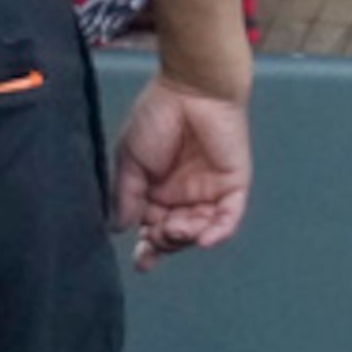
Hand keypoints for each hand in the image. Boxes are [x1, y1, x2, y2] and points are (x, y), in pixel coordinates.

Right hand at [110, 71, 246, 268]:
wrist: (191, 87)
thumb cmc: (157, 115)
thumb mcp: (130, 158)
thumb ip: (127, 196)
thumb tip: (119, 229)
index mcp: (155, 189)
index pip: (152, 228)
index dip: (148, 248)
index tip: (141, 263)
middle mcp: (182, 194)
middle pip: (175, 234)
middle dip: (165, 242)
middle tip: (157, 236)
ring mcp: (208, 191)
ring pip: (200, 229)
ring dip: (187, 237)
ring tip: (175, 230)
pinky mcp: (233, 185)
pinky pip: (228, 217)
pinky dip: (217, 232)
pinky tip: (203, 238)